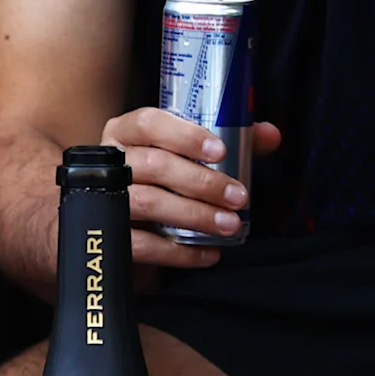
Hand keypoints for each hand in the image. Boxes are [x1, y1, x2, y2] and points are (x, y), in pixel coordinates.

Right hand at [101, 104, 280, 269]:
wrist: (114, 223)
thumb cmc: (156, 179)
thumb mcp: (184, 154)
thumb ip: (227, 141)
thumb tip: (271, 135)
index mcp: (125, 133)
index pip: (148, 123)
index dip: (184, 135)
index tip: (220, 151)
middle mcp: (110, 162)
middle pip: (153, 165)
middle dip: (201, 182)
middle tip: (237, 197)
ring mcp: (104, 198)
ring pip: (148, 202)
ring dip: (194, 215)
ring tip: (228, 225)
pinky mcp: (107, 235)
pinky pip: (142, 244)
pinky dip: (180, 252)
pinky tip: (208, 252)